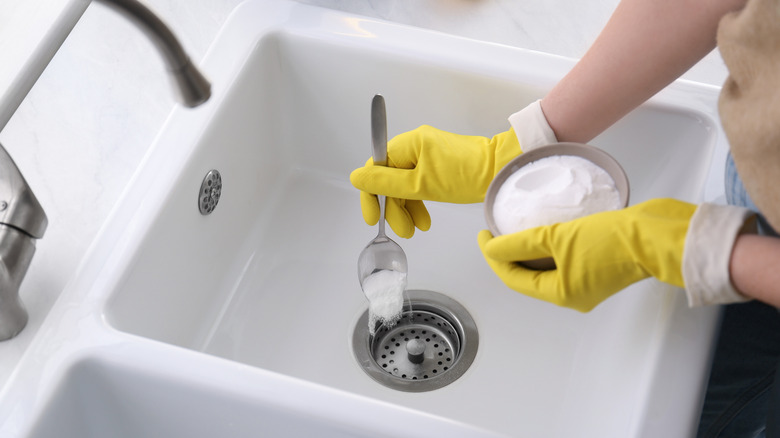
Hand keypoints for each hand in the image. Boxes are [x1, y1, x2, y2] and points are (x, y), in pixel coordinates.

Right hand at [350, 125, 521, 237]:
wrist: (500, 171)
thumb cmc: (466, 175)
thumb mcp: (421, 185)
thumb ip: (386, 183)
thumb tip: (357, 177)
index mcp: (407, 144)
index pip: (375, 168)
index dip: (371, 195)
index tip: (373, 217)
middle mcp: (414, 145)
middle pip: (390, 179)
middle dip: (393, 207)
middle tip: (402, 230)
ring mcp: (426, 155)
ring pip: (404, 185)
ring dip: (406, 209)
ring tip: (415, 229)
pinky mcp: (437, 165)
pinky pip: (418, 184)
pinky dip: (418, 202)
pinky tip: (423, 219)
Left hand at [477, 199, 745, 311]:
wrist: (656, 235)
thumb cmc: (612, 240)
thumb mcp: (558, 237)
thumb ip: (521, 243)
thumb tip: (492, 247)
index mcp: (562, 294)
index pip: (514, 279)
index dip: (494, 257)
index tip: (483, 234)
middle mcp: (573, 294)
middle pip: (528, 277)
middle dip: (509, 256)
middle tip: (494, 232)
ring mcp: (587, 283)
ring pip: (546, 269)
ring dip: (528, 252)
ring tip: (514, 230)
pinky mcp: (599, 268)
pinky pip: (563, 261)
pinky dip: (549, 249)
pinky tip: (543, 231)